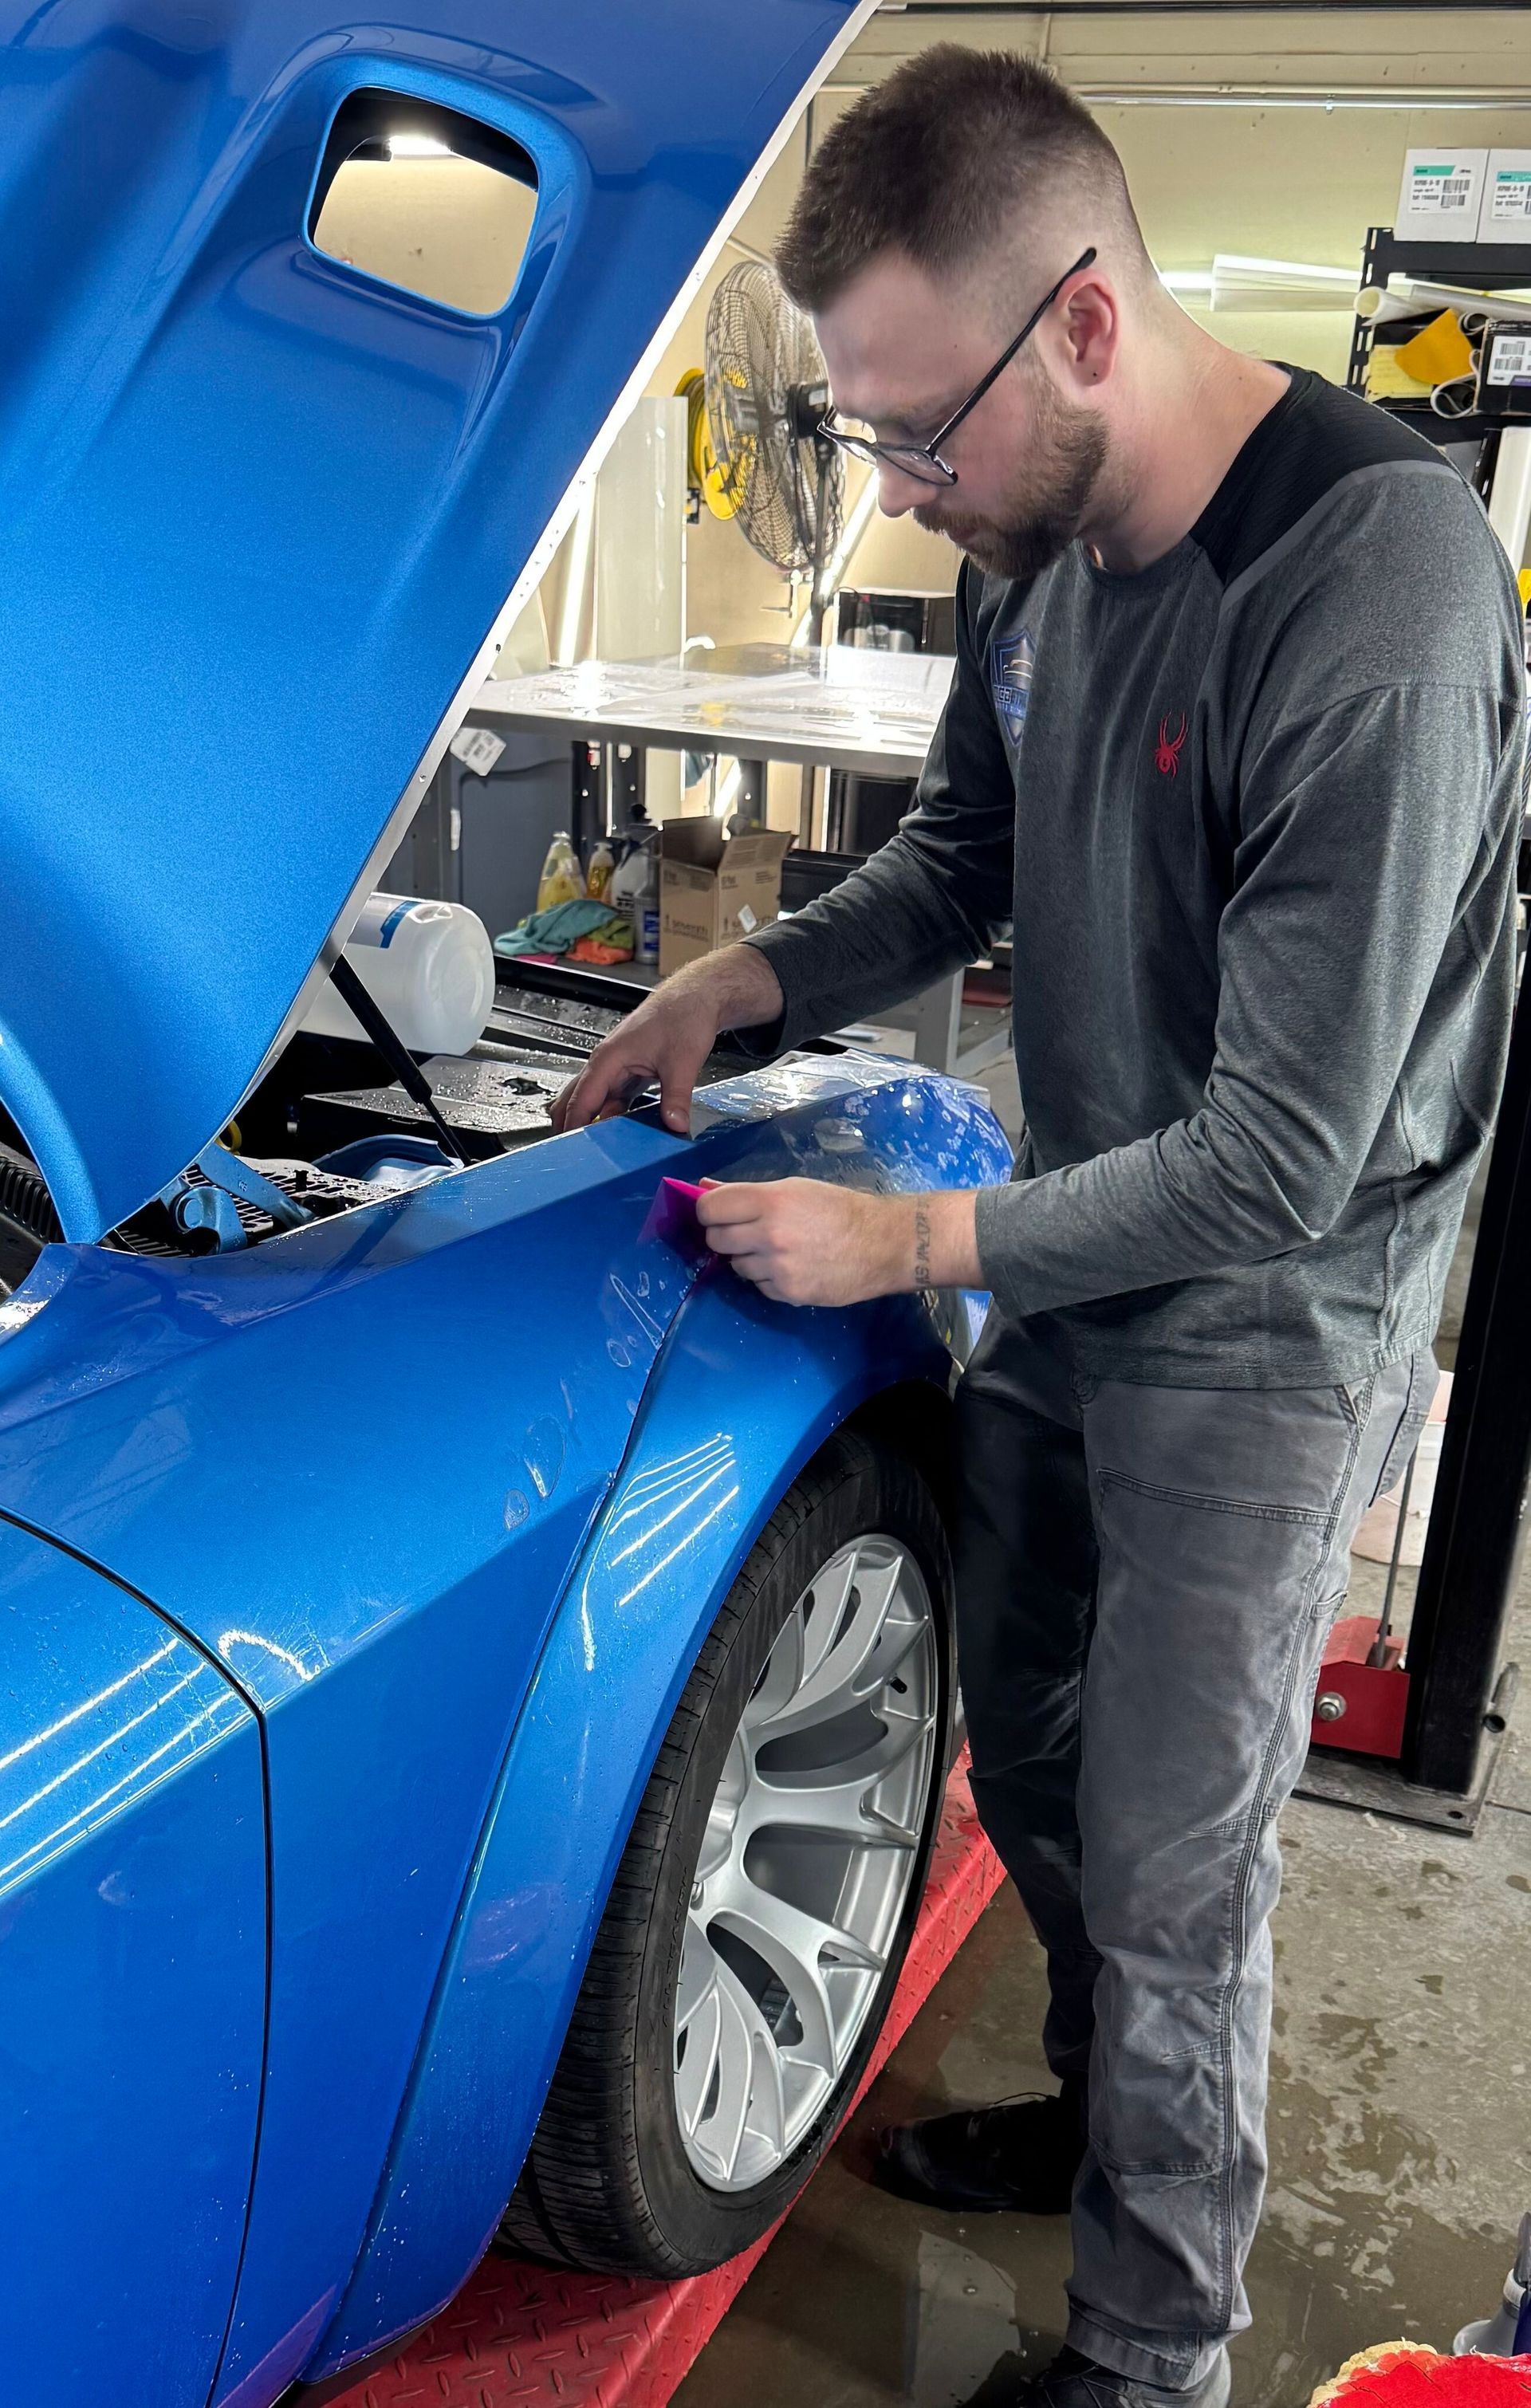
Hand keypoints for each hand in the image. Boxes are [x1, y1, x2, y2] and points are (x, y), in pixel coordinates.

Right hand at [552, 945, 784, 1136]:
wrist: (694, 998)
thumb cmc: (683, 1018)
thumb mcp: (682, 1061)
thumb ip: (676, 1096)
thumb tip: (674, 1125)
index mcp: (609, 1058)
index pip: (582, 1099)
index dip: (574, 1125)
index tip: (571, 1150)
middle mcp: (606, 1063)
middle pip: (576, 1099)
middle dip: (571, 1125)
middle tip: (572, 1157)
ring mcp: (616, 1067)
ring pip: (594, 1100)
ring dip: (591, 1122)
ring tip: (591, 1152)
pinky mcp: (629, 1072)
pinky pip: (613, 1098)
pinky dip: (611, 1115)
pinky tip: (617, 1135)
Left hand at [697, 1180, 979, 1306]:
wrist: (882, 1244)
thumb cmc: (839, 1209)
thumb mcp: (795, 1188)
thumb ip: (748, 1192)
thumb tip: (704, 1188)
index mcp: (771, 1200)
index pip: (710, 1208)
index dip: (709, 1211)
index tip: (718, 1213)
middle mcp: (769, 1234)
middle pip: (716, 1239)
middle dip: (725, 1235)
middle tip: (745, 1232)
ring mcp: (778, 1267)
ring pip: (735, 1266)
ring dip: (747, 1258)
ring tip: (776, 1250)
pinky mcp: (788, 1293)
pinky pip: (758, 1286)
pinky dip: (767, 1278)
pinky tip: (791, 1267)